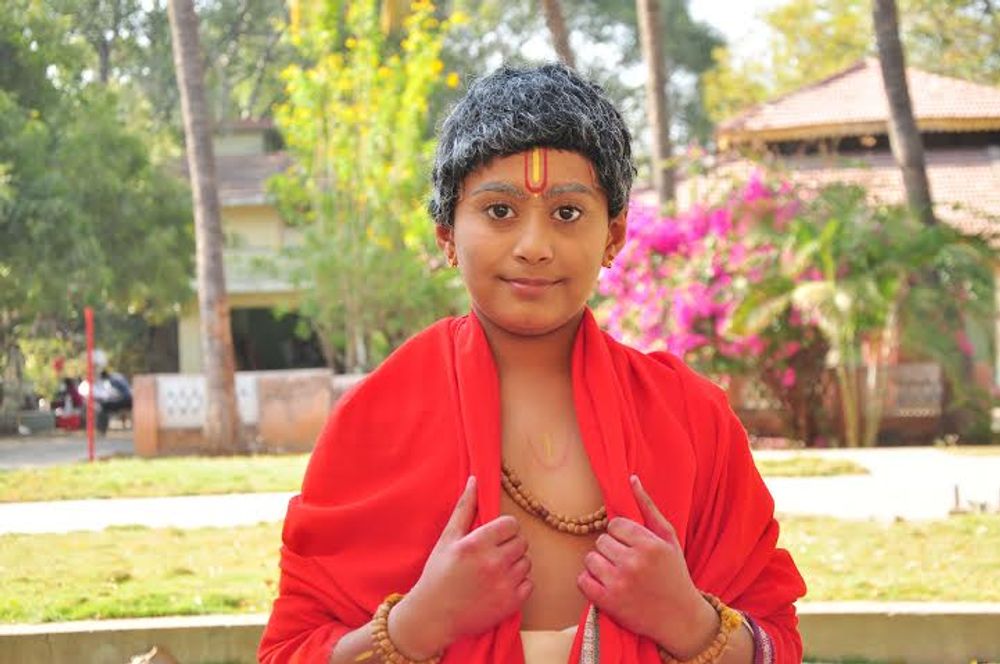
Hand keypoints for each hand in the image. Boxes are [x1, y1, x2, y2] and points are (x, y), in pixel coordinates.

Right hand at [389, 476, 531, 657]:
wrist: (433, 616)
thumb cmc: (438, 574)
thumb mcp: (447, 539)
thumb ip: (465, 508)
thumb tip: (475, 480)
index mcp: (476, 544)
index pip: (512, 524)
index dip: (504, 529)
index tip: (494, 537)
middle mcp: (493, 563)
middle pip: (522, 542)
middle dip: (510, 545)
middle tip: (494, 554)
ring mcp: (504, 584)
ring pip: (527, 562)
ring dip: (515, 564)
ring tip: (496, 570)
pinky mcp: (511, 604)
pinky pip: (529, 584)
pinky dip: (519, 584)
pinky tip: (500, 586)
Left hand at [576, 475, 717, 658]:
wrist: (681, 617)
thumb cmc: (674, 574)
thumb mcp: (668, 538)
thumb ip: (648, 507)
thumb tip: (631, 478)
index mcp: (649, 544)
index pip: (614, 525)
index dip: (620, 535)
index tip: (629, 545)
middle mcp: (633, 562)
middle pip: (601, 541)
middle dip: (610, 550)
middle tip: (624, 561)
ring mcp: (619, 583)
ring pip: (590, 559)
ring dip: (599, 565)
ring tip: (615, 573)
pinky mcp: (608, 602)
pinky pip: (582, 581)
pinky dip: (589, 582)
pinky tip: (604, 585)